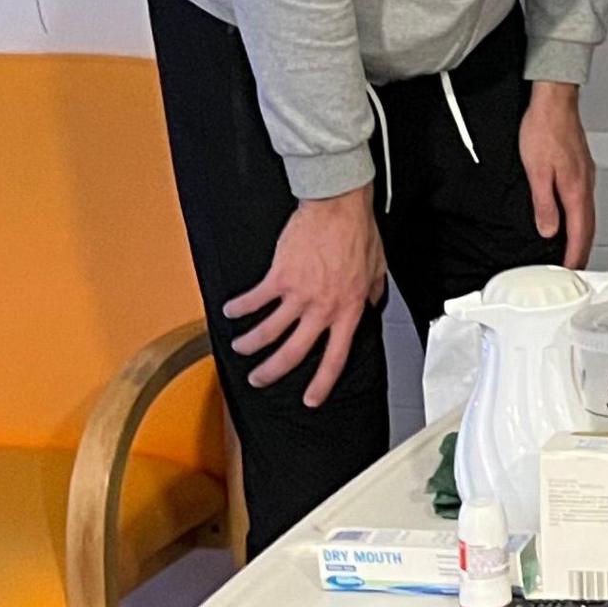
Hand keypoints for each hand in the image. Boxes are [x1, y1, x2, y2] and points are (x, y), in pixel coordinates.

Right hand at [223, 189, 385, 406]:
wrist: (339, 207)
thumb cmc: (358, 234)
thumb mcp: (377, 271)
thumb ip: (370, 296)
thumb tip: (368, 307)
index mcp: (348, 310)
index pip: (336, 358)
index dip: (322, 384)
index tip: (310, 399)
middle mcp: (322, 309)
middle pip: (293, 353)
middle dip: (272, 372)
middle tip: (259, 380)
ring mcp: (299, 294)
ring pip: (268, 332)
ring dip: (250, 344)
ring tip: (240, 348)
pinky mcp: (279, 277)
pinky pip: (254, 300)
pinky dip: (239, 309)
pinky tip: (230, 312)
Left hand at [516, 81, 596, 263]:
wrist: (554, 102)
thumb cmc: (544, 129)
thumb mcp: (536, 172)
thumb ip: (544, 204)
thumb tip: (548, 229)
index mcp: (575, 190)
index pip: (579, 232)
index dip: (574, 255)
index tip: (571, 270)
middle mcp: (585, 185)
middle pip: (587, 226)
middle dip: (582, 250)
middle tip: (576, 267)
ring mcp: (586, 175)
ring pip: (587, 213)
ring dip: (581, 234)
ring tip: (572, 248)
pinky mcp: (581, 167)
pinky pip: (583, 200)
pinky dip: (580, 217)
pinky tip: (571, 216)